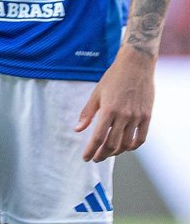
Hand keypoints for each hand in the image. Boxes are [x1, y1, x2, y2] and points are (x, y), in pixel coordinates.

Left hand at [75, 44, 154, 161]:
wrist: (135, 66)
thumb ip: (87, 113)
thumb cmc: (113, 77)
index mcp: (108, 110)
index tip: (86, 158)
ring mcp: (137, 117)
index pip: (98, 137)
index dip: (91, 150)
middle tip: (96, 158)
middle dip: (102, 154)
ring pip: (127, 144)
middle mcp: (124, 116)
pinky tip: (126, 147)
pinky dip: (133, 146)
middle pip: (112, 144)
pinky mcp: (147, 116)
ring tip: (108, 152)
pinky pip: (141, 138)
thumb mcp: (96, 93)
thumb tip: (77, 129)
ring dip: (116, 152)